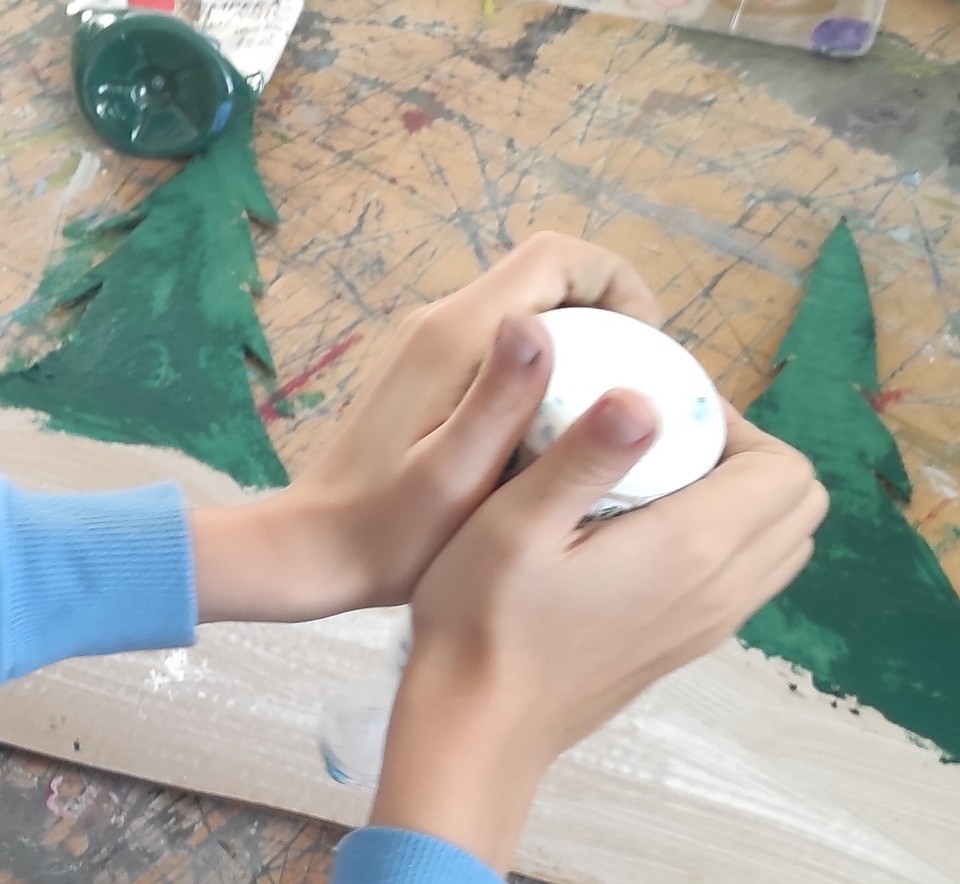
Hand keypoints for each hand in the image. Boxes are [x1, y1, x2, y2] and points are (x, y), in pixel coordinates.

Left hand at [192, 233, 663, 623]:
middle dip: (609, 320)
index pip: (558, 255)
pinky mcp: (425, 378)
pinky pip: (504, 352)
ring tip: (606, 420)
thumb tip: (538, 324)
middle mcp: (441, 323)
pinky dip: (546, 376)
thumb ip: (501, 398)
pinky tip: (555, 440)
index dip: (620, 284)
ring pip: (528, 318)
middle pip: (548, 281)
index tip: (650, 350)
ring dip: (580, 350)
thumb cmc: (387, 531)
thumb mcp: (455, 473)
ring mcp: (430, 348)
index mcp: (457, 332)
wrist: (308, 553)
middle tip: (638, 393)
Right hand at [368, 405, 825, 869]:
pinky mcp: (690, 646)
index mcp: (693, 546)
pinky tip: (646, 536)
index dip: (735, 424)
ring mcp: (712, 624)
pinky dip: (728, 543)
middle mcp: (723, 588)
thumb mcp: (515, 523)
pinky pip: (749, 579)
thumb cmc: (483, 620)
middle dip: (748, 457)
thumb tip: (641, 397)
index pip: (781, 467)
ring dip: (743, 501)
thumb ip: (586, 454)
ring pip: (782, 544)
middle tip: (667, 443)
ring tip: (660, 485)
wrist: (479, 727)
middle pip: (797, 503)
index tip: (664, 414)